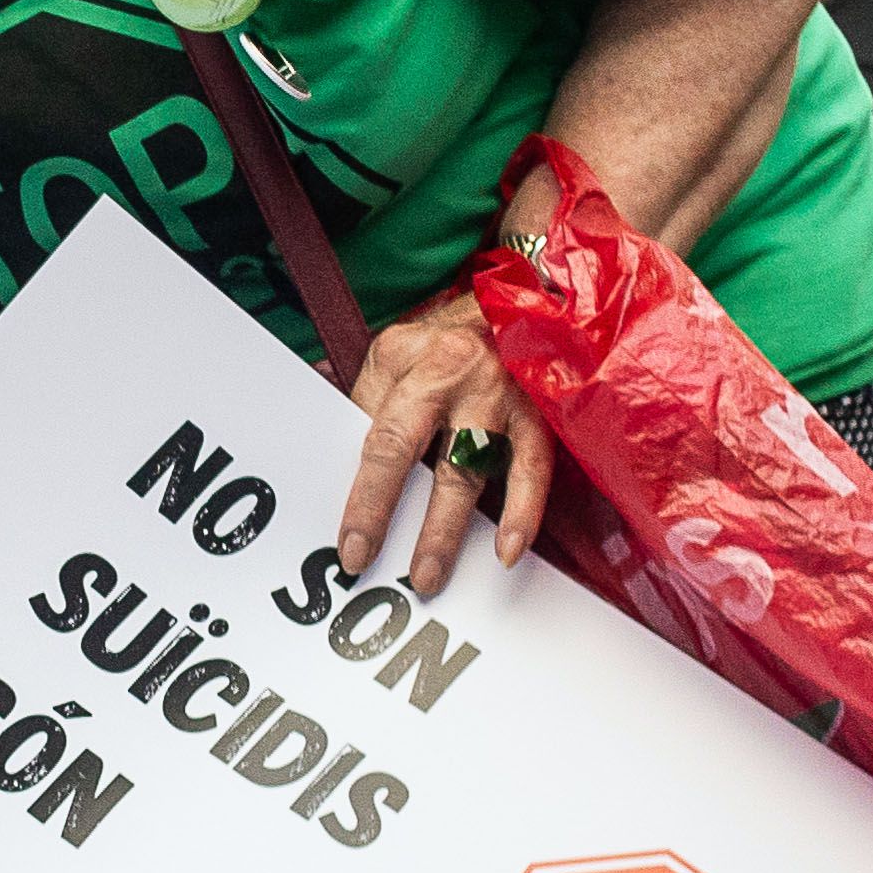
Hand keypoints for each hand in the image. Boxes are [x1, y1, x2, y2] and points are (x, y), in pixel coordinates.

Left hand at [333, 283, 542, 592]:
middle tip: (369, 562)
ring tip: (429, 574)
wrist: (528, 299)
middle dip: (383, 509)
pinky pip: (531, 468)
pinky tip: (507, 550)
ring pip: (465, 468)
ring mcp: (497, 391)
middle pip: (404, 447)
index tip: (350, 542)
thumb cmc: (451, 337)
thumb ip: (370, 400)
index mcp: (402, 355)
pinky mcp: (540, 410)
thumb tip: (333, 455)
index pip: (370, 431)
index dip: (360, 493)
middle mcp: (448, 370)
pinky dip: (522, 512)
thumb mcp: (396, 351)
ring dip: (445, 528)